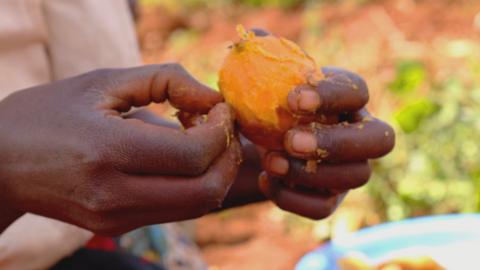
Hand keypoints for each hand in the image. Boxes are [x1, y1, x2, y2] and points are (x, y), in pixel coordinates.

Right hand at [0, 64, 240, 234]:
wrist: (0, 161)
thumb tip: (212, 99)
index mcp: (107, 152)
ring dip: (217, 172)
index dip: (221, 131)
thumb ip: (165, 81)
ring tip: (205, 140)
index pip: (193, 155)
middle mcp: (113, 195)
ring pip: (197, 206)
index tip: (221, 108)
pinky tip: (184, 158)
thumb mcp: (104, 82)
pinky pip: (177, 211)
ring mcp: (115, 218)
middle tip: (225, 128)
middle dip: (229, 158)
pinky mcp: (117, 227)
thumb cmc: (51, 112)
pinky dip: (196, 184)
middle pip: (206, 191)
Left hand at [261, 67, 394, 218]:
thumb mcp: (263, 81)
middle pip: (379, 140)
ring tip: (269, 161)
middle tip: (291, 140)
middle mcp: (359, 134)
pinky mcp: (331, 199)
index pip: (357, 91)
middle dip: (336, 142)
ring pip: (355, 177)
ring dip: (309, 172)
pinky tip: (266, 181)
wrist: (258, 144)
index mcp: (346, 99)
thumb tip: (259, 37)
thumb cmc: (266, 107)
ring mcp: (349, 170)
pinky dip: (292, 198)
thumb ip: (265, 58)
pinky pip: (324, 208)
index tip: (293, 99)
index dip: (331, 95)